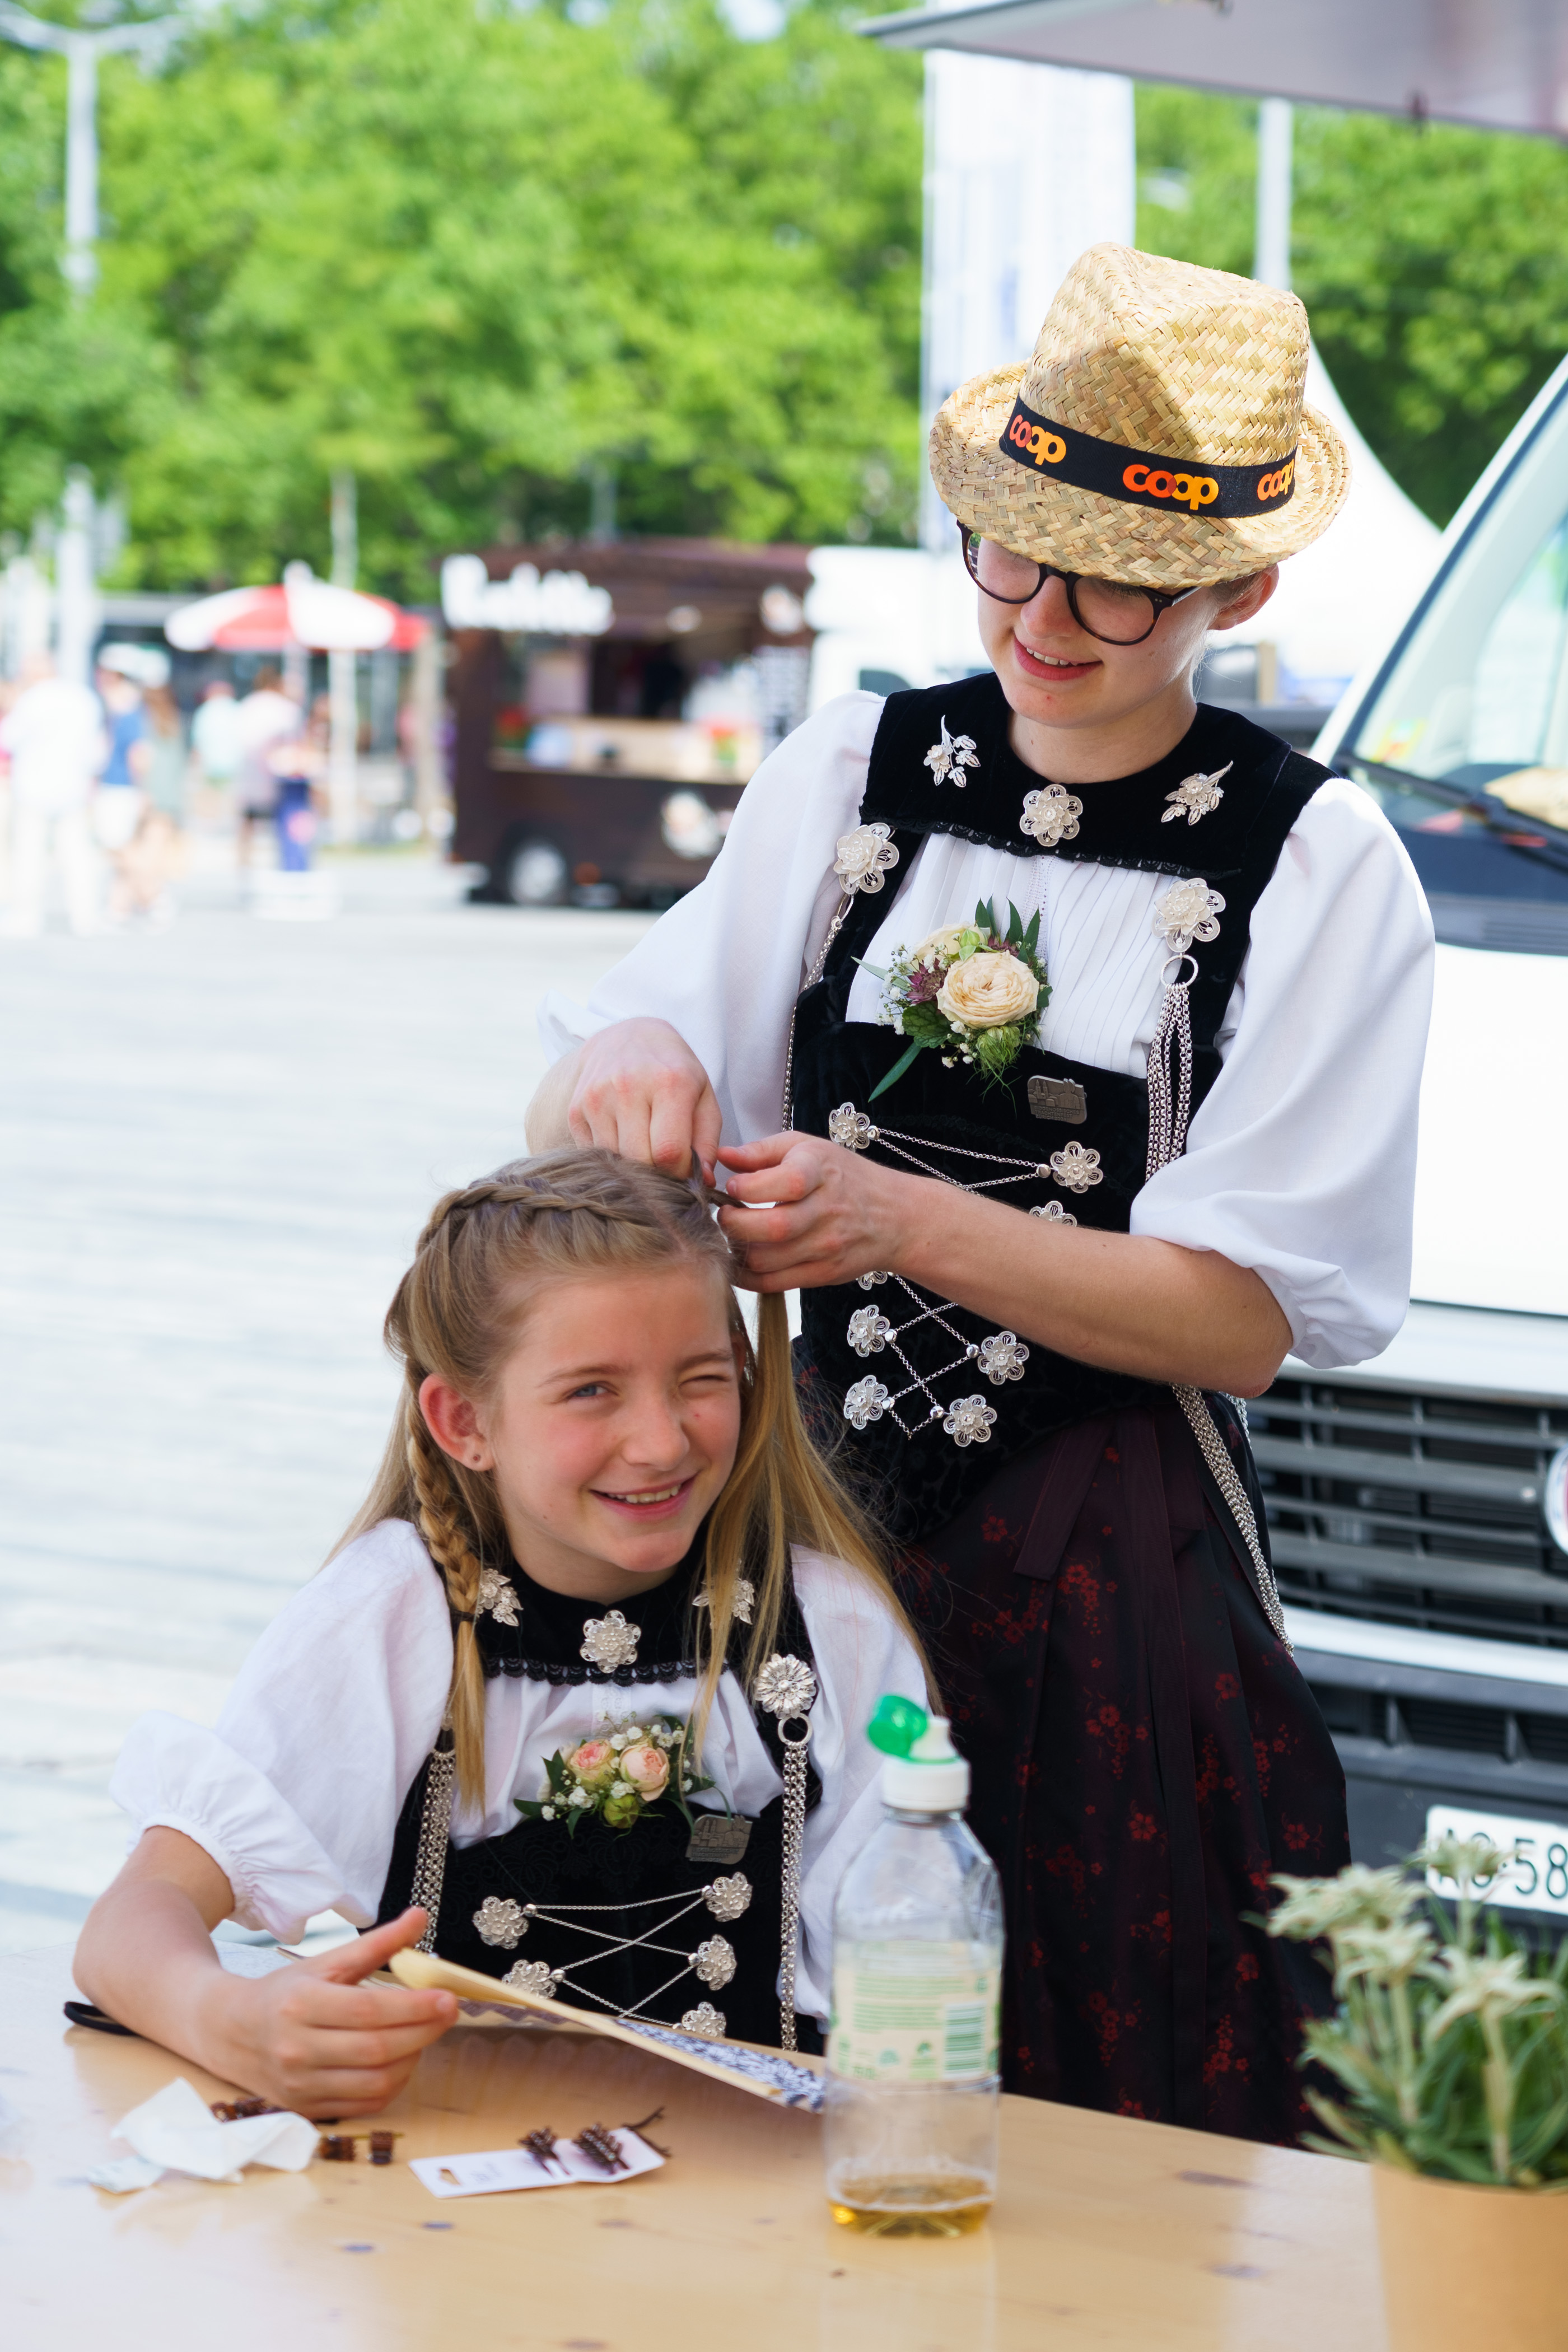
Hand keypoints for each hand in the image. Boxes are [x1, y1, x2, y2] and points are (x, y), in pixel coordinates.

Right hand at [211, 1908, 458, 2118]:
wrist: (229, 2032)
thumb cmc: (284, 1993)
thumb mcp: (326, 1962)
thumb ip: (376, 1944)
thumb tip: (419, 1917)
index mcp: (301, 2005)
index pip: (369, 2011)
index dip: (414, 2007)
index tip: (447, 1997)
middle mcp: (297, 2049)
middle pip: (376, 2048)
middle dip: (423, 2031)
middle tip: (448, 2013)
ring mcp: (301, 2085)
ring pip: (374, 2082)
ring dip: (412, 2060)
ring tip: (425, 2035)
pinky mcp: (307, 2108)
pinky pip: (364, 2104)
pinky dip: (392, 2084)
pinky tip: (401, 2061)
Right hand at [565, 1019, 721, 1184]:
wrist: (628, 1038)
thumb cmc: (673, 1072)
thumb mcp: (702, 1097)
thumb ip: (707, 1143)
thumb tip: (702, 1182)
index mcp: (669, 1082)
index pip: (669, 1152)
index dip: (679, 1173)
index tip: (683, 1171)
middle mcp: (628, 1086)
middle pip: (640, 1161)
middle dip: (656, 1174)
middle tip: (664, 1164)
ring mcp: (596, 1098)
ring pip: (615, 1161)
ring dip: (632, 1167)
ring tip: (645, 1148)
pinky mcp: (575, 1109)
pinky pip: (594, 1154)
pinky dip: (611, 1157)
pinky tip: (623, 1137)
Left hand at [716, 1133, 912, 1290]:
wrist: (894, 1217)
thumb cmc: (844, 1176)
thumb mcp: (808, 1148)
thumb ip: (761, 1151)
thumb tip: (722, 1156)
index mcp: (821, 1171)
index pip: (785, 1183)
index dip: (747, 1188)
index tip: (734, 1187)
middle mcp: (827, 1210)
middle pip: (773, 1228)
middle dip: (734, 1224)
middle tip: (725, 1216)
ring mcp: (826, 1246)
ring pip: (767, 1260)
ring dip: (737, 1251)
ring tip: (733, 1236)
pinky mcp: (823, 1274)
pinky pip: (773, 1283)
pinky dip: (747, 1276)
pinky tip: (741, 1260)